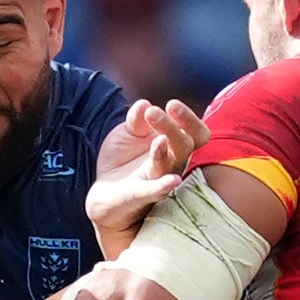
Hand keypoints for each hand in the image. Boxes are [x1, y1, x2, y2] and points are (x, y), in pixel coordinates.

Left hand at [88, 98, 211, 245]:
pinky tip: (173, 181)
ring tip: (157, 138)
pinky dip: (163, 187)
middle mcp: (171, 164)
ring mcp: (156, 180)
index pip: (195, 133)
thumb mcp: (129, 133)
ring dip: (162, 151)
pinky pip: (154, 192)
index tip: (172, 105)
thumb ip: (137, 119)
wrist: (104, 191)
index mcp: (173, 146)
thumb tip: (144, 104)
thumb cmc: (124, 160)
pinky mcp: (139, 195)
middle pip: (184, 146)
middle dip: (170, 127)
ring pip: (169, 166)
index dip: (188, 119)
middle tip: (153, 113)